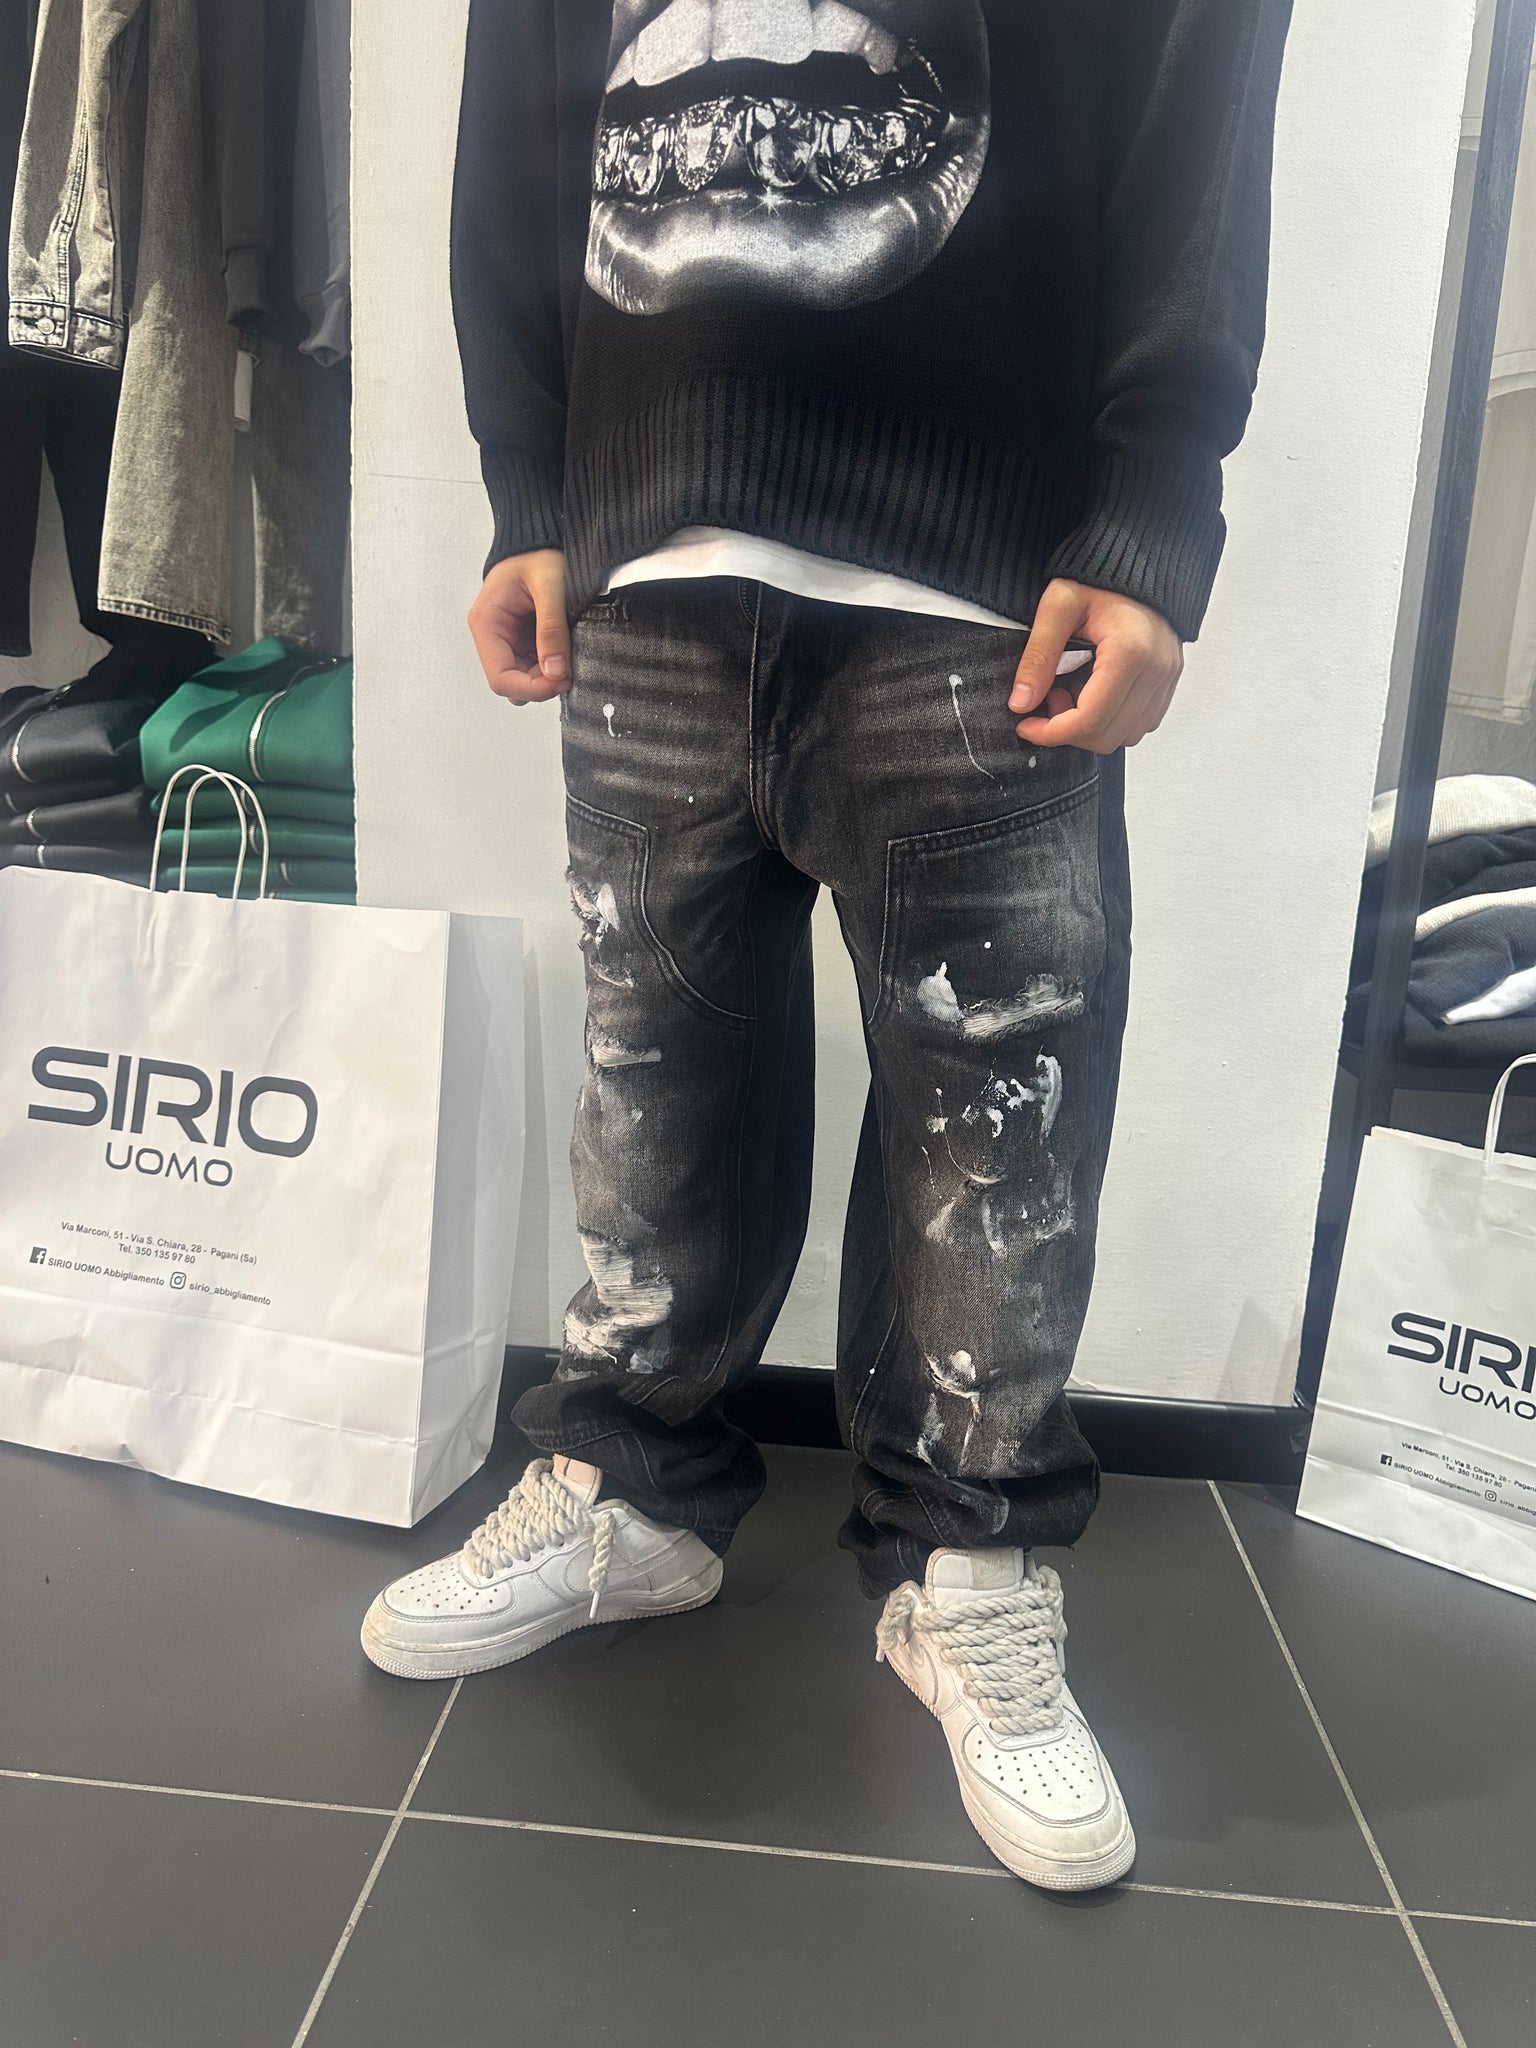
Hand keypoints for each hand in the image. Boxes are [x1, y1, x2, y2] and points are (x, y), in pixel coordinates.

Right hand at [467, 548, 571, 702]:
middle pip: (512, 684)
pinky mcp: (525, 642)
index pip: (500, 678)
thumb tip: (555, 671)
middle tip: (571, 671)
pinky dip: (553, 668)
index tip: (561, 681)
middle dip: (542, 684)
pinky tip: (567, 651)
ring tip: (570, 657)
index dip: (531, 688)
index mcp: (487, 623)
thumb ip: (552, 627)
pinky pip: (536, 667)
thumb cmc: (539, 553)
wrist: (542, 538)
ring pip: (525, 680)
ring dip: (548, 678)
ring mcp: (509, 641)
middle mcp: (493, 637)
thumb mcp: (550, 585)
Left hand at [1009, 580, 1183, 752]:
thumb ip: (1038, 656)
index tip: (1025, 725)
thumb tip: (1020, 704)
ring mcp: (1168, 678)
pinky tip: (1094, 691)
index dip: (1050, 733)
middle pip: (1107, 737)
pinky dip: (1112, 719)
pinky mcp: (1169, 681)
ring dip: (1091, 726)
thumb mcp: (1058, 606)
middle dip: (1069, 730)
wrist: (1138, 560)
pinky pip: (1141, 723)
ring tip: (1072, 690)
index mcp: (1130, 651)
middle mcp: (1157, 670)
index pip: (1089, 720)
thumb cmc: (1099, 578)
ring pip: (1125, 736)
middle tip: (1049, 697)